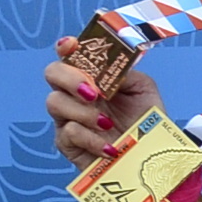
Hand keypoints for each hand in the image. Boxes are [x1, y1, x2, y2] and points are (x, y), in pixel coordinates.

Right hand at [41, 42, 161, 167]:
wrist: (149, 156)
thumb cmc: (145, 120)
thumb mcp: (143, 90)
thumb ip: (125, 73)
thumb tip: (108, 66)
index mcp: (92, 76)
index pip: (70, 55)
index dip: (66, 47)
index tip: (70, 45)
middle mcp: (75, 93)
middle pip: (52, 73)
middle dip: (70, 79)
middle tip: (94, 93)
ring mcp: (67, 117)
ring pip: (55, 102)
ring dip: (83, 112)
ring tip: (107, 124)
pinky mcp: (66, 142)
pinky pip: (68, 133)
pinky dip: (91, 139)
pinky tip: (110, 148)